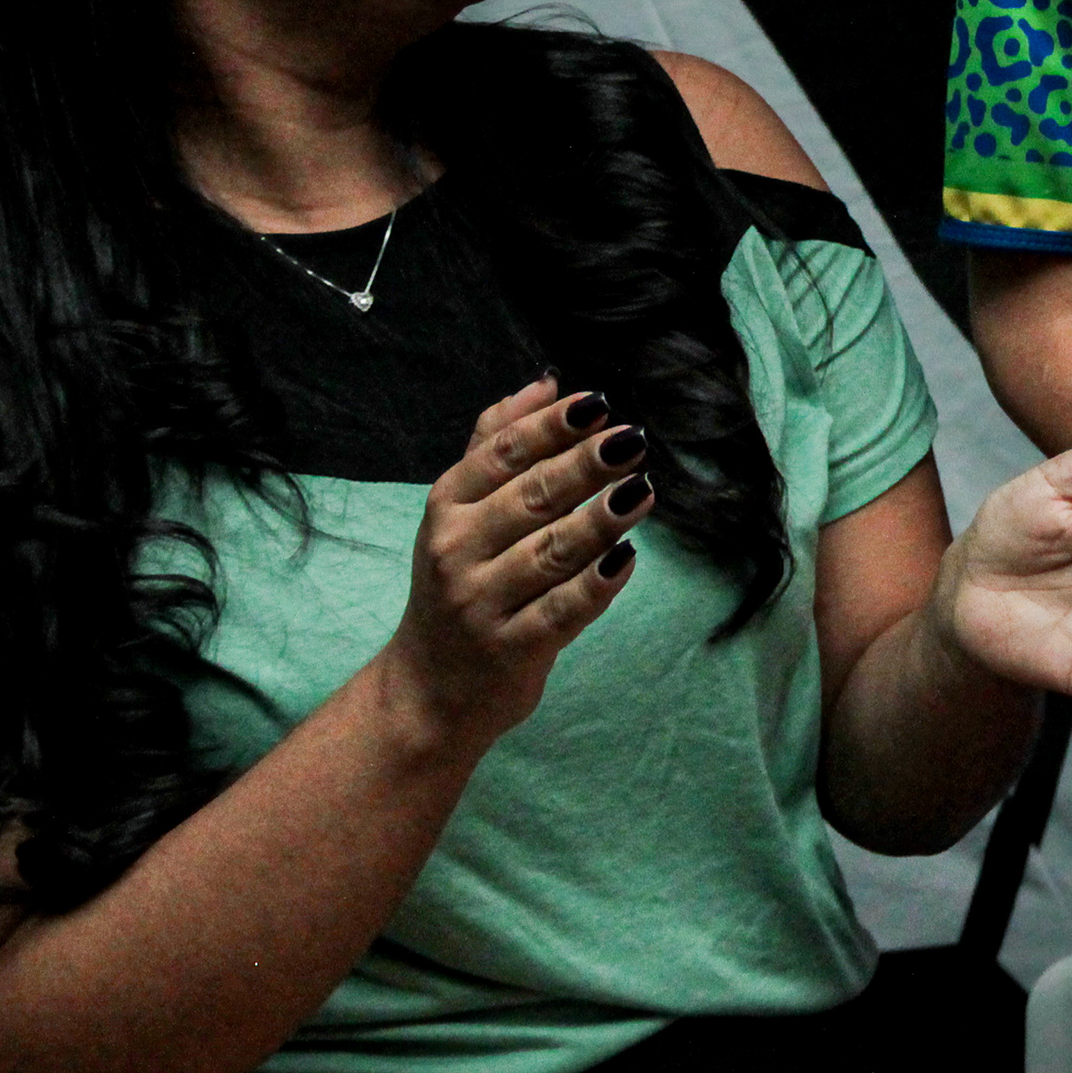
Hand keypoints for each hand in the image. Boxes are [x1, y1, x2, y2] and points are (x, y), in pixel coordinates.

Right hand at [383, 378, 654, 748]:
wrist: (428, 690)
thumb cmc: (458, 582)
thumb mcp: (459, 511)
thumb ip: (496, 444)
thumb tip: (546, 382)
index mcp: (446, 508)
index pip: (500, 456)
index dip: (550, 427)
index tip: (599, 402)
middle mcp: (456, 552)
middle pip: (530, 498)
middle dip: (585, 465)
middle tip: (633, 439)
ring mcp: (482, 604)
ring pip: (550, 553)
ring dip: (600, 520)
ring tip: (643, 488)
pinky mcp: (511, 651)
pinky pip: (562, 611)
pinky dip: (597, 584)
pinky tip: (628, 557)